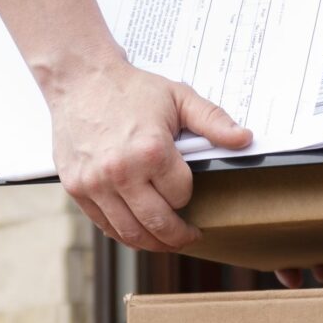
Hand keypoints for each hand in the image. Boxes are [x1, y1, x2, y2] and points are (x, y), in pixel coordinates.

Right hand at [50, 62, 250, 252]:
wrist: (80, 79)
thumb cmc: (130, 88)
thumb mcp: (178, 97)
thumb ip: (213, 120)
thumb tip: (245, 139)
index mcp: (151, 150)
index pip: (181, 195)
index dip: (187, 193)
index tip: (184, 186)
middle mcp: (121, 171)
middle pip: (158, 223)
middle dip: (178, 236)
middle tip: (189, 237)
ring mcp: (95, 183)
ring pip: (131, 233)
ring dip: (153, 243)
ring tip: (166, 241)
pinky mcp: (76, 188)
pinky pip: (104, 226)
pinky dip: (123, 234)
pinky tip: (137, 230)